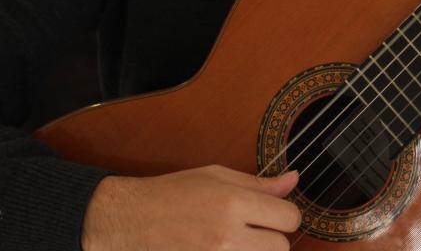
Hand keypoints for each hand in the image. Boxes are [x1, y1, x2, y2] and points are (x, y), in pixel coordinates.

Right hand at [81, 165, 301, 250]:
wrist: (125, 221)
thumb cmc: (171, 194)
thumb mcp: (216, 177)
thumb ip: (259, 184)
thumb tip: (294, 179)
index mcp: (233, 203)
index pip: (289, 218)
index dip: (285, 216)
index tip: (272, 216)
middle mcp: (226, 236)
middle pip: (280, 249)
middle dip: (271, 240)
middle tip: (251, 233)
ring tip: (235, 244)